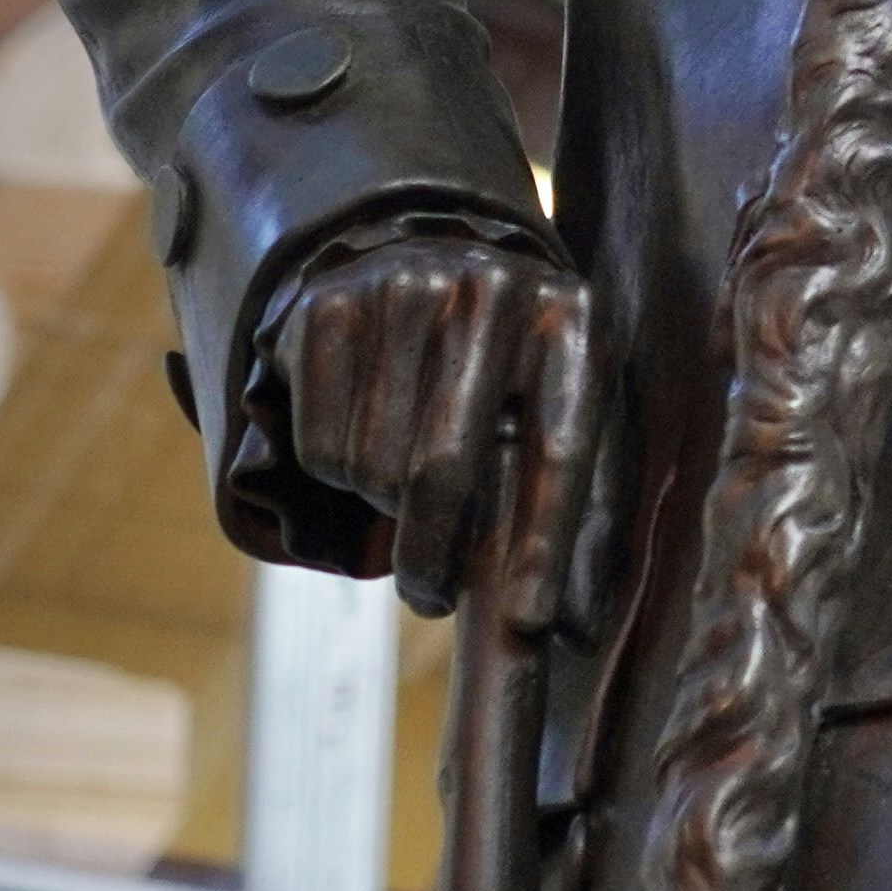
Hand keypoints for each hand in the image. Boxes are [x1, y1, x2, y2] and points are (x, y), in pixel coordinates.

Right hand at [263, 232, 620, 634]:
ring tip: (401, 479)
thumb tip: (558, 631)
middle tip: (428, 595)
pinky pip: (319, 444)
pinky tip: (362, 438)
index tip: (525, 624)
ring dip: (381, 506)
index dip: (543, 546)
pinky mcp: (328, 304)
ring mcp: (404, 286)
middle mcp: (492, 289)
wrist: (427, 259)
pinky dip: (333, 471)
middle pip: (443, 467)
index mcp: (572, 319)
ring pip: (371, 466)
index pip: (560, 450)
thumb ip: (566, 502)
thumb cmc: (508, 368)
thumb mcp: (559, 404)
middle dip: (430, 556)